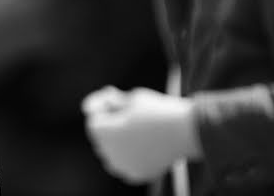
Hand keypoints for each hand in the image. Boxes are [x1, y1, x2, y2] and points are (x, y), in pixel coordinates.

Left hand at [82, 86, 199, 184]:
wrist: (186, 131)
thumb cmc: (157, 110)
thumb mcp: (131, 98)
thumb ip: (109, 102)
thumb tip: (87, 109)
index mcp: (105, 133)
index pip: (92, 122)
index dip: (102, 110)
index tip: (117, 102)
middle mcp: (110, 153)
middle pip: (101, 139)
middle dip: (110, 126)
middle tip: (130, 115)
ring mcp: (123, 167)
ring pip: (111, 154)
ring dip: (118, 143)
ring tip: (138, 131)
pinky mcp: (137, 175)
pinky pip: (125, 165)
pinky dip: (130, 156)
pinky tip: (143, 145)